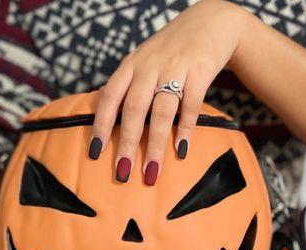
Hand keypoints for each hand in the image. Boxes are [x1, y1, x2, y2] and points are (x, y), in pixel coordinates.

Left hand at [89, 0, 248, 184]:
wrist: (210, 22)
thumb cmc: (171, 49)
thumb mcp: (143, 59)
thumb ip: (128, 84)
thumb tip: (107, 113)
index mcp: (131, 65)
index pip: (109, 97)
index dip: (100, 125)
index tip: (95, 152)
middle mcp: (149, 66)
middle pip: (133, 109)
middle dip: (126, 143)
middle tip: (122, 171)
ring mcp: (175, 67)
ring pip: (161, 111)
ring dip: (155, 144)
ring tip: (151, 171)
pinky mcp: (200, 70)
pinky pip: (191, 105)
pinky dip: (186, 129)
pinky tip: (181, 150)